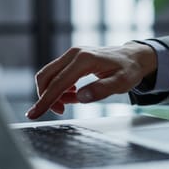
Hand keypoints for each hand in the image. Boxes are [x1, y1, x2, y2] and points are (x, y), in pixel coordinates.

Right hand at [26, 42, 156, 118]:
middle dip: (46, 97)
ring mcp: (72, 54)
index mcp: (84, 60)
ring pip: (49, 75)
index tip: (34, 114)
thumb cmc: (128, 70)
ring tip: (70, 104)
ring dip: (53, 93)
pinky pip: (57, 74)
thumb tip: (80, 97)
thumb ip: (102, 90)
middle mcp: (74, 53)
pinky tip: (73, 95)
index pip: (59, 83)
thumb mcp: (121, 83)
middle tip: (59, 112)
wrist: (133, 57)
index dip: (46, 100)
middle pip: (46, 76)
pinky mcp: (72, 58)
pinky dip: (60, 88)